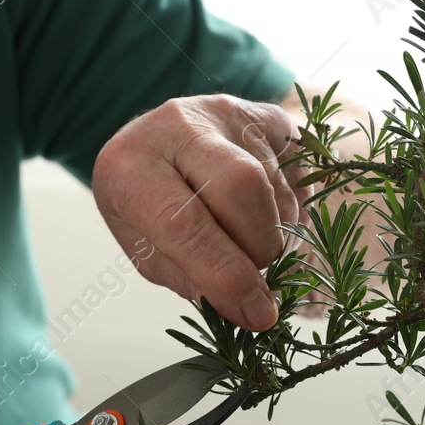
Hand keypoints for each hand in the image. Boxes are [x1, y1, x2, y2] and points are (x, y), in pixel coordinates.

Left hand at [92, 94, 314, 330]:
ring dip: (274, 231)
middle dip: (257, 247)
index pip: (183, 224)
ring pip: (273, 185)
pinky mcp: (262, 110)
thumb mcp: (148, 251)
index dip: (226, 275)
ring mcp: (223, 111)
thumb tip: (247, 306)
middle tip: (252, 275)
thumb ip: (192, 279)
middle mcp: (174, 125)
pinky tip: (263, 210)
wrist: (154, 148)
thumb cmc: (146, 208)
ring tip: (246, 236)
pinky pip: (296, 168)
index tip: (257, 314)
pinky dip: (289, 206)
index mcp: (127, 166)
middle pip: (241, 187)